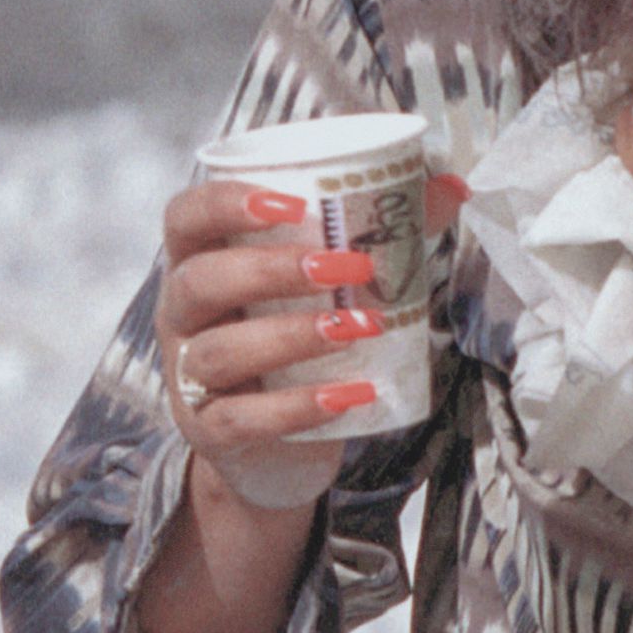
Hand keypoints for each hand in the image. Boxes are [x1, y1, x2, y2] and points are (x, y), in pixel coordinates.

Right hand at [156, 175, 423, 510]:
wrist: (278, 445)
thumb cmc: (299, 340)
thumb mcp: (330, 285)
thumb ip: (382, 231)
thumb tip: (451, 187)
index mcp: (202, 262)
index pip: (186, 218)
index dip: (226, 203)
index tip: (292, 202)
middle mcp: (181, 315)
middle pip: (200, 281)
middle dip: (272, 269)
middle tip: (350, 267)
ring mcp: (188, 376)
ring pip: (218, 352)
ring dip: (291, 335)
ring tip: (358, 326)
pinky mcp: (209, 430)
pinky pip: (240, 419)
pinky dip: (296, 407)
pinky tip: (348, 394)